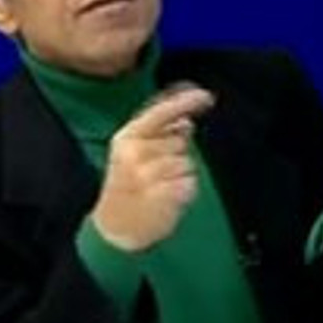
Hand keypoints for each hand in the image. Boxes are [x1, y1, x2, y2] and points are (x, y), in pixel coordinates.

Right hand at [91, 83, 214, 251]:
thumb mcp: (133, 152)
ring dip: (181, 175)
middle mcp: (135, 154)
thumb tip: (187, 120)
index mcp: (127, 138)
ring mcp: (148, 176)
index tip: (206, 96)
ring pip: (188, 163)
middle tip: (156, 172)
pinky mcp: (163, 196)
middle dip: (176, 153)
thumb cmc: (127, 185)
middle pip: (181, 141)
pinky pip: (190, 184)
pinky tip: (166, 198)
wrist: (116, 226)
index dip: (186, 102)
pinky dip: (185, 191)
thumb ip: (158, 132)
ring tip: (160, 186)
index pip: (161, 112)